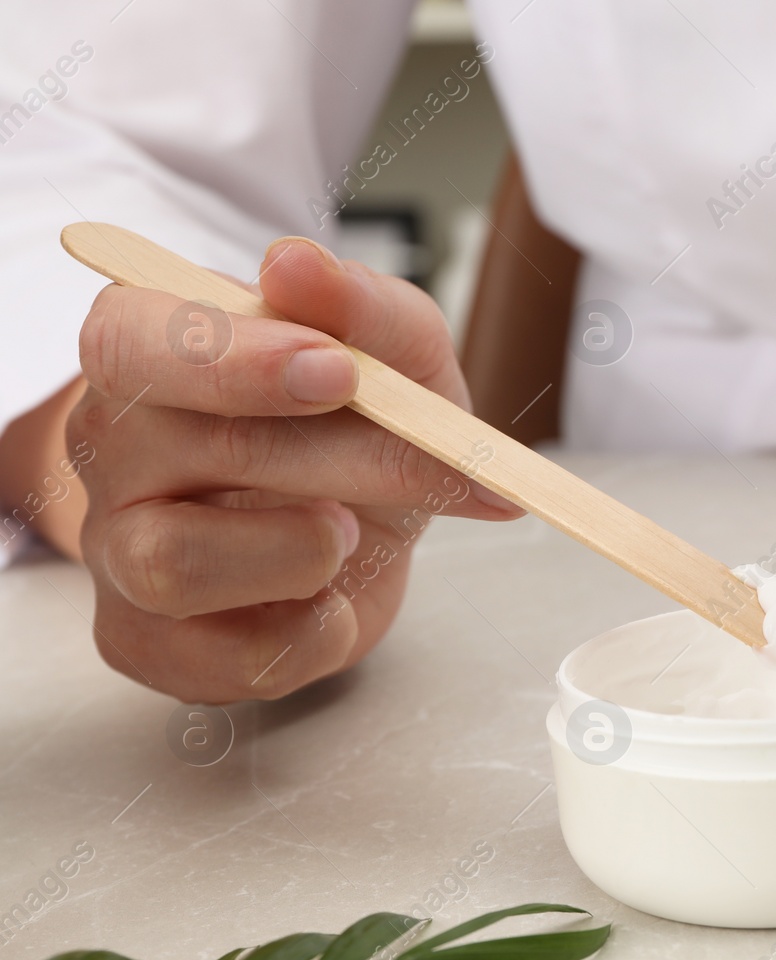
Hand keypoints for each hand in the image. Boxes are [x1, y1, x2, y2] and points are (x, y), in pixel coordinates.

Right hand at [69, 238, 520, 702]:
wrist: (362, 527)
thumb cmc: (359, 425)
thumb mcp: (401, 354)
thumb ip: (364, 308)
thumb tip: (297, 263)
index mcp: (146, 350)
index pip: (134, 340)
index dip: (234, 360)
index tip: (339, 372)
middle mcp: (113, 449)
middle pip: (187, 449)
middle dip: (341, 458)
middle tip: (438, 464)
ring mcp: (118, 551)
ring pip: (173, 564)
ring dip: (297, 553)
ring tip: (352, 534)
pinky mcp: (152, 642)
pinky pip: (220, 655)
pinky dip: (308, 634)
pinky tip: (334, 601)